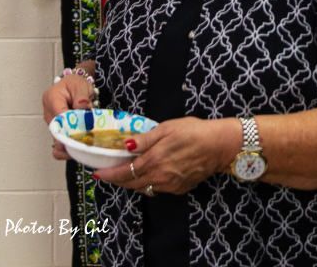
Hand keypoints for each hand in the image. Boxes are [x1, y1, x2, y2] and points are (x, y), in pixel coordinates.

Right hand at [42, 74, 94, 160]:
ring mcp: (51, 124)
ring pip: (59, 139)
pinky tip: (79, 148)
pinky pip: (61, 142)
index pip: (59, 117)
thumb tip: (82, 110)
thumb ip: (82, 98)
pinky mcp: (56, 130)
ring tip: (85, 145)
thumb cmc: (75, 84)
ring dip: (71, 143)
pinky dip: (69, 147)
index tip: (81, 136)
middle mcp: (48, 113)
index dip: (69, 128)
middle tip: (85, 144)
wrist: (73, 85)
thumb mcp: (81, 86)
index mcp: (52, 99)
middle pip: (57, 132)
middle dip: (71, 140)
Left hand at [95, 117, 240, 194]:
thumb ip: (145, 139)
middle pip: (131, 183)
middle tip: (108, 173)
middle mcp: (159, 177)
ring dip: (132, 182)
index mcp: (154, 161)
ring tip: (126, 173)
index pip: (124, 172)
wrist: (220, 145)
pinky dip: (149, 183)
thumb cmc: (194, 131)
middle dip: (117, 179)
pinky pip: (158, 189)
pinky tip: (150, 173)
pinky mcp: (180, 189)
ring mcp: (170, 185)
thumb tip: (125, 144)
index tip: (97, 174)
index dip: (108, 174)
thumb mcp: (167, 128)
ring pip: (144, 188)